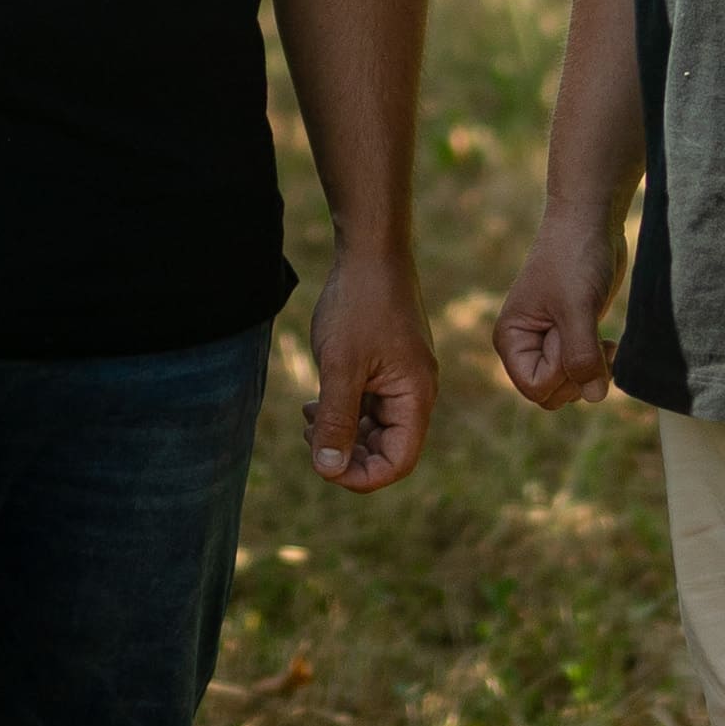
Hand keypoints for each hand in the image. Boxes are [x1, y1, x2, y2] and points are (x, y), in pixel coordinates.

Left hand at [299, 248, 437, 492]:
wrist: (370, 249)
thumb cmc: (360, 302)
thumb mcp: (341, 365)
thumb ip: (336, 420)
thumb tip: (328, 470)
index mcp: (415, 396)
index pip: (398, 462)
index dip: (361, 476)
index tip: (323, 465)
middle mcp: (414, 393)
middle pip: (386, 450)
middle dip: (346, 452)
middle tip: (309, 433)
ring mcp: (400, 380)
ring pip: (373, 429)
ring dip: (340, 431)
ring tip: (309, 415)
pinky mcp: (386, 368)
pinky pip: (367, 406)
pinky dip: (342, 411)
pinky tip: (315, 400)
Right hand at [490, 210, 620, 412]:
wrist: (590, 222)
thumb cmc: (575, 258)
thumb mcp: (578, 309)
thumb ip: (582, 356)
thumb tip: (595, 397)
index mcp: (511, 339)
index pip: (536, 387)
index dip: (562, 372)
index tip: (571, 334)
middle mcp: (525, 345)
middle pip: (552, 394)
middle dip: (578, 375)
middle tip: (591, 338)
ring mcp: (549, 342)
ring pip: (571, 386)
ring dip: (593, 370)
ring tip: (604, 342)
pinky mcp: (571, 336)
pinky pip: (584, 371)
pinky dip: (600, 365)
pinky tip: (610, 344)